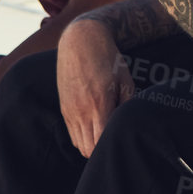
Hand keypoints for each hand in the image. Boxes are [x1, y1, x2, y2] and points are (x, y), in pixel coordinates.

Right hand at [57, 19, 133, 157]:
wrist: (80, 41)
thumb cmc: (108, 59)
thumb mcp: (126, 80)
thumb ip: (127, 105)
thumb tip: (128, 125)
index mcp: (99, 105)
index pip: (101, 142)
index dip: (112, 148)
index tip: (124, 144)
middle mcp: (81, 111)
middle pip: (88, 149)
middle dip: (102, 152)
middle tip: (117, 145)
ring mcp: (70, 111)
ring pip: (79, 145)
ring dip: (92, 147)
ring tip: (107, 141)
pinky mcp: (64, 108)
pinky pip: (72, 134)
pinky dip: (83, 139)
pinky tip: (96, 133)